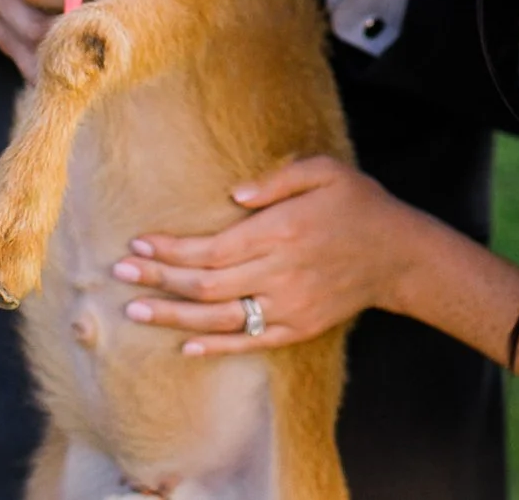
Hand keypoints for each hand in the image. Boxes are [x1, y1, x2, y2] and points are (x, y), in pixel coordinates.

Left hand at [112, 158, 413, 354]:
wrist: (399, 255)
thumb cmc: (358, 204)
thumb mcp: (324, 171)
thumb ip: (276, 180)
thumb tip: (231, 196)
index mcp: (280, 232)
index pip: (211, 248)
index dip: (171, 250)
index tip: (138, 245)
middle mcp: (279, 274)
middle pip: (206, 285)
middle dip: (158, 280)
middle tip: (119, 275)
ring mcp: (288, 307)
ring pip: (219, 319)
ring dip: (174, 315)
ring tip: (136, 310)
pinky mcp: (298, 328)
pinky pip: (248, 342)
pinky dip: (215, 347)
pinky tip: (185, 346)